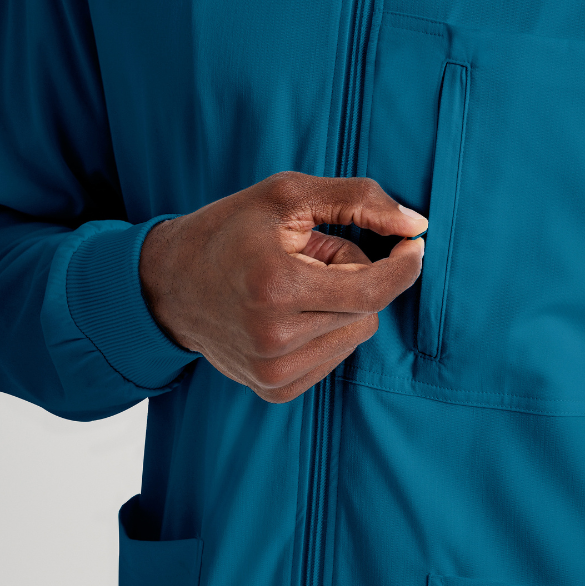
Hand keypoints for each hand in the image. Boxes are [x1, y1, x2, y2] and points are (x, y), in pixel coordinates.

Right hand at [138, 171, 426, 402]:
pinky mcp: (274, 390)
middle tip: (316, 253)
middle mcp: (274, 339)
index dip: (404, 266)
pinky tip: (293, 311)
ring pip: (356, 333)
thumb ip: (359, 200)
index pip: (372, 290)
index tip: (414, 243)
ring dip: (342, 302)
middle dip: (357, 274)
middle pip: (368, 310)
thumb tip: (417, 226)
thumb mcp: (289, 195)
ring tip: (298, 281)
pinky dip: (329, 327)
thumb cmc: (231, 229)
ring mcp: (272, 372)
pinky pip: (336, 356)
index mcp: (276, 287)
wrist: (167, 283)